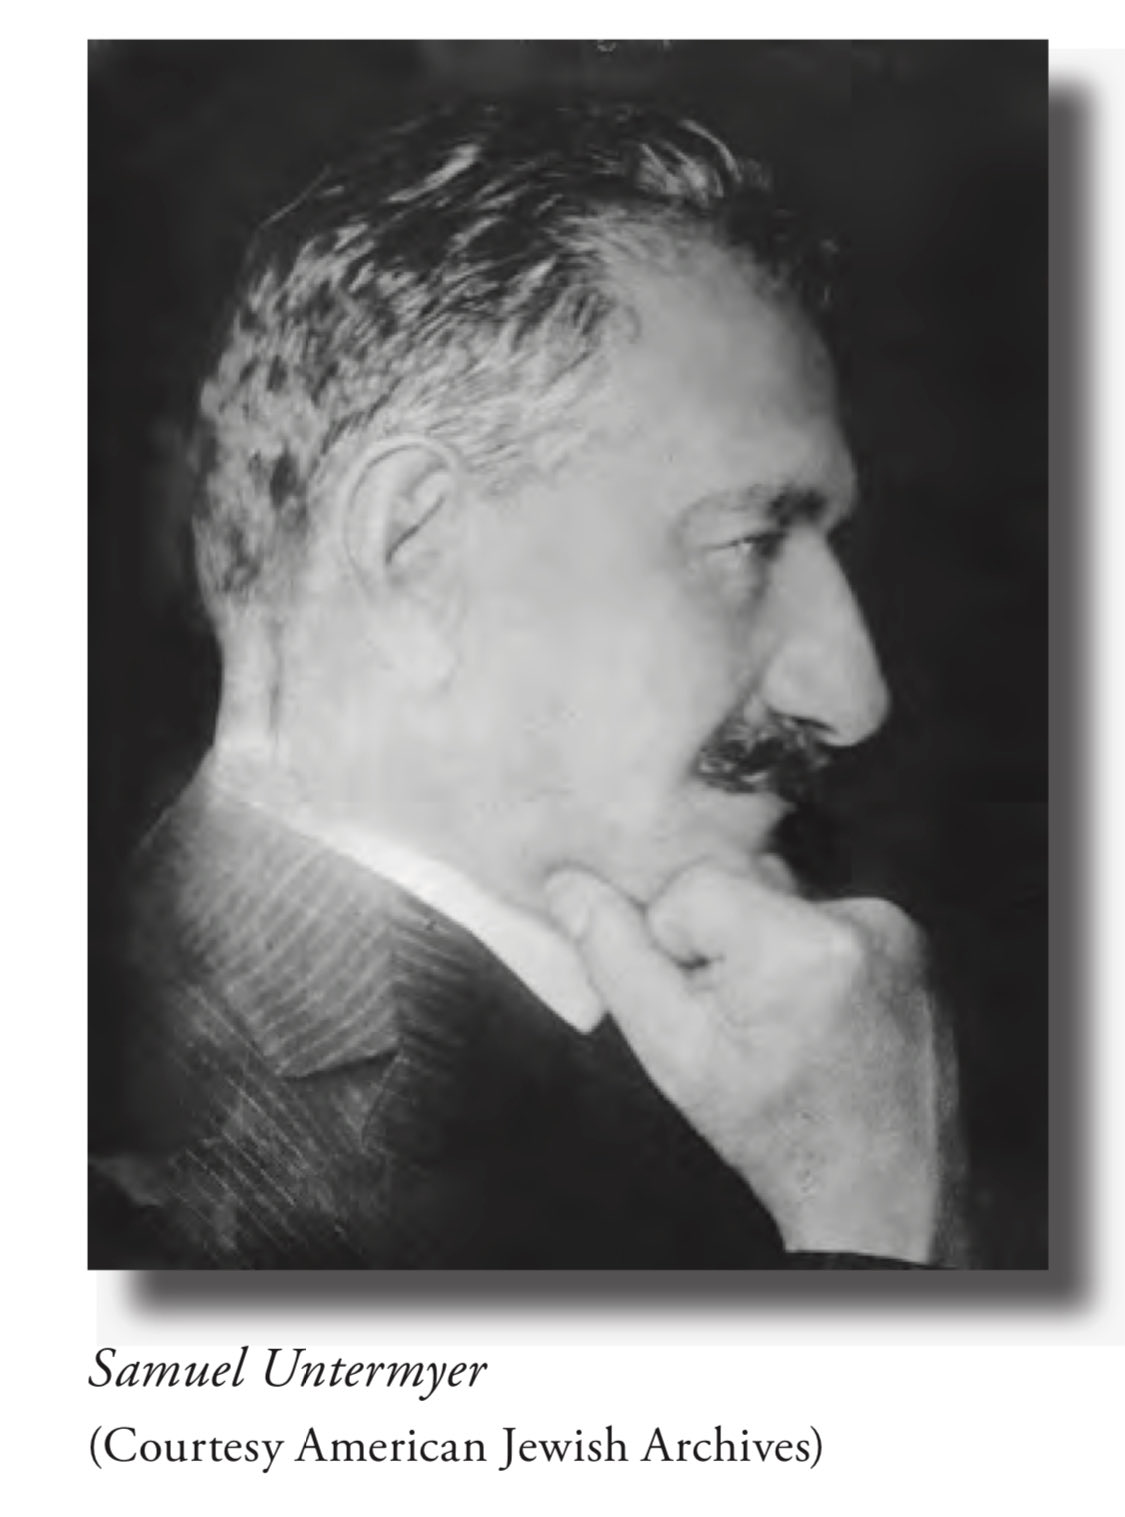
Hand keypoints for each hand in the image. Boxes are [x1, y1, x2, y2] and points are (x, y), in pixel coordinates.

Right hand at [545, 862, 960, 1262]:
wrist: (880, 1190)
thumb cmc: (774, 1128)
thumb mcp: (673, 1051)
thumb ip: (614, 957)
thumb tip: (568, 884)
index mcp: (800, 943)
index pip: (691, 887)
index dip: (677, 949)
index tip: (706, 1012)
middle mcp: (863, 921)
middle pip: (740, 888)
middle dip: (721, 947)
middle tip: (743, 1027)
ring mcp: (898, 931)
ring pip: (782, 903)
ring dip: (765, 950)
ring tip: (783, 1028)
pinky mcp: (913, 944)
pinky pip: (828, 921)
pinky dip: (809, 959)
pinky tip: (819, 1020)